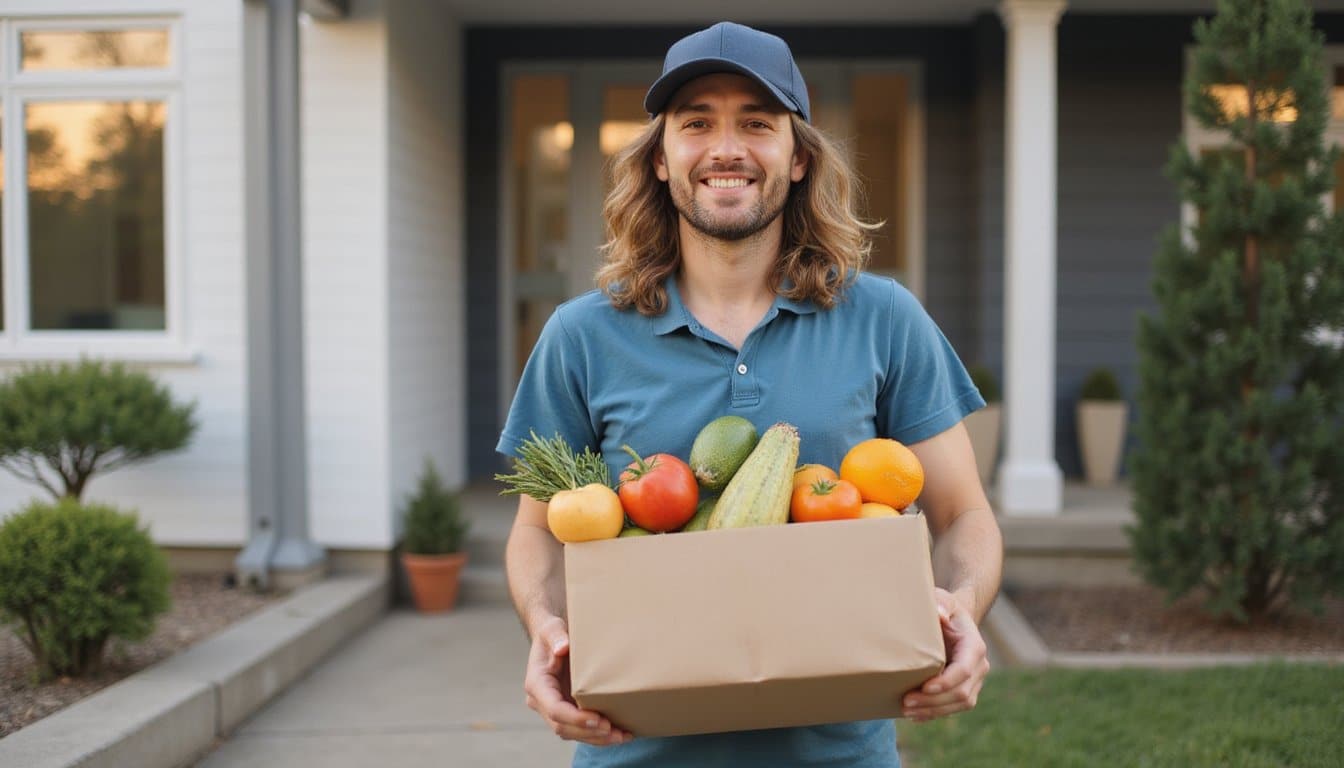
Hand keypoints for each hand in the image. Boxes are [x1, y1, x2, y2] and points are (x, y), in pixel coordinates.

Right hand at [524, 614, 632, 745]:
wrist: (552, 640)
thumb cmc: (553, 634)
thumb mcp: (553, 628)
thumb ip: (556, 636)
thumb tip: (563, 648)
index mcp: (537, 684)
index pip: (554, 709)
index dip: (576, 718)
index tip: (598, 719)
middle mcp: (542, 701)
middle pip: (563, 727)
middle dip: (590, 732)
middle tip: (615, 731)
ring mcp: (554, 709)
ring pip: (572, 733)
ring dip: (597, 738)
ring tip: (622, 736)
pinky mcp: (567, 711)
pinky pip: (580, 729)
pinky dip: (599, 734)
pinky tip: (620, 734)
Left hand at [902, 588, 989, 721]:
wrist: (954, 620)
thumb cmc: (945, 608)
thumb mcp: (943, 599)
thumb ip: (942, 603)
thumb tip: (940, 616)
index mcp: (974, 646)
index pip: (964, 670)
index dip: (946, 682)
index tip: (924, 687)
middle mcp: (979, 666)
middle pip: (961, 692)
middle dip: (934, 701)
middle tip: (906, 702)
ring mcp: (974, 680)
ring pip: (960, 704)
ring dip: (933, 710)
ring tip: (907, 711)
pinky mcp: (965, 689)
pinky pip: (954, 707)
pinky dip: (935, 713)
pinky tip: (916, 716)